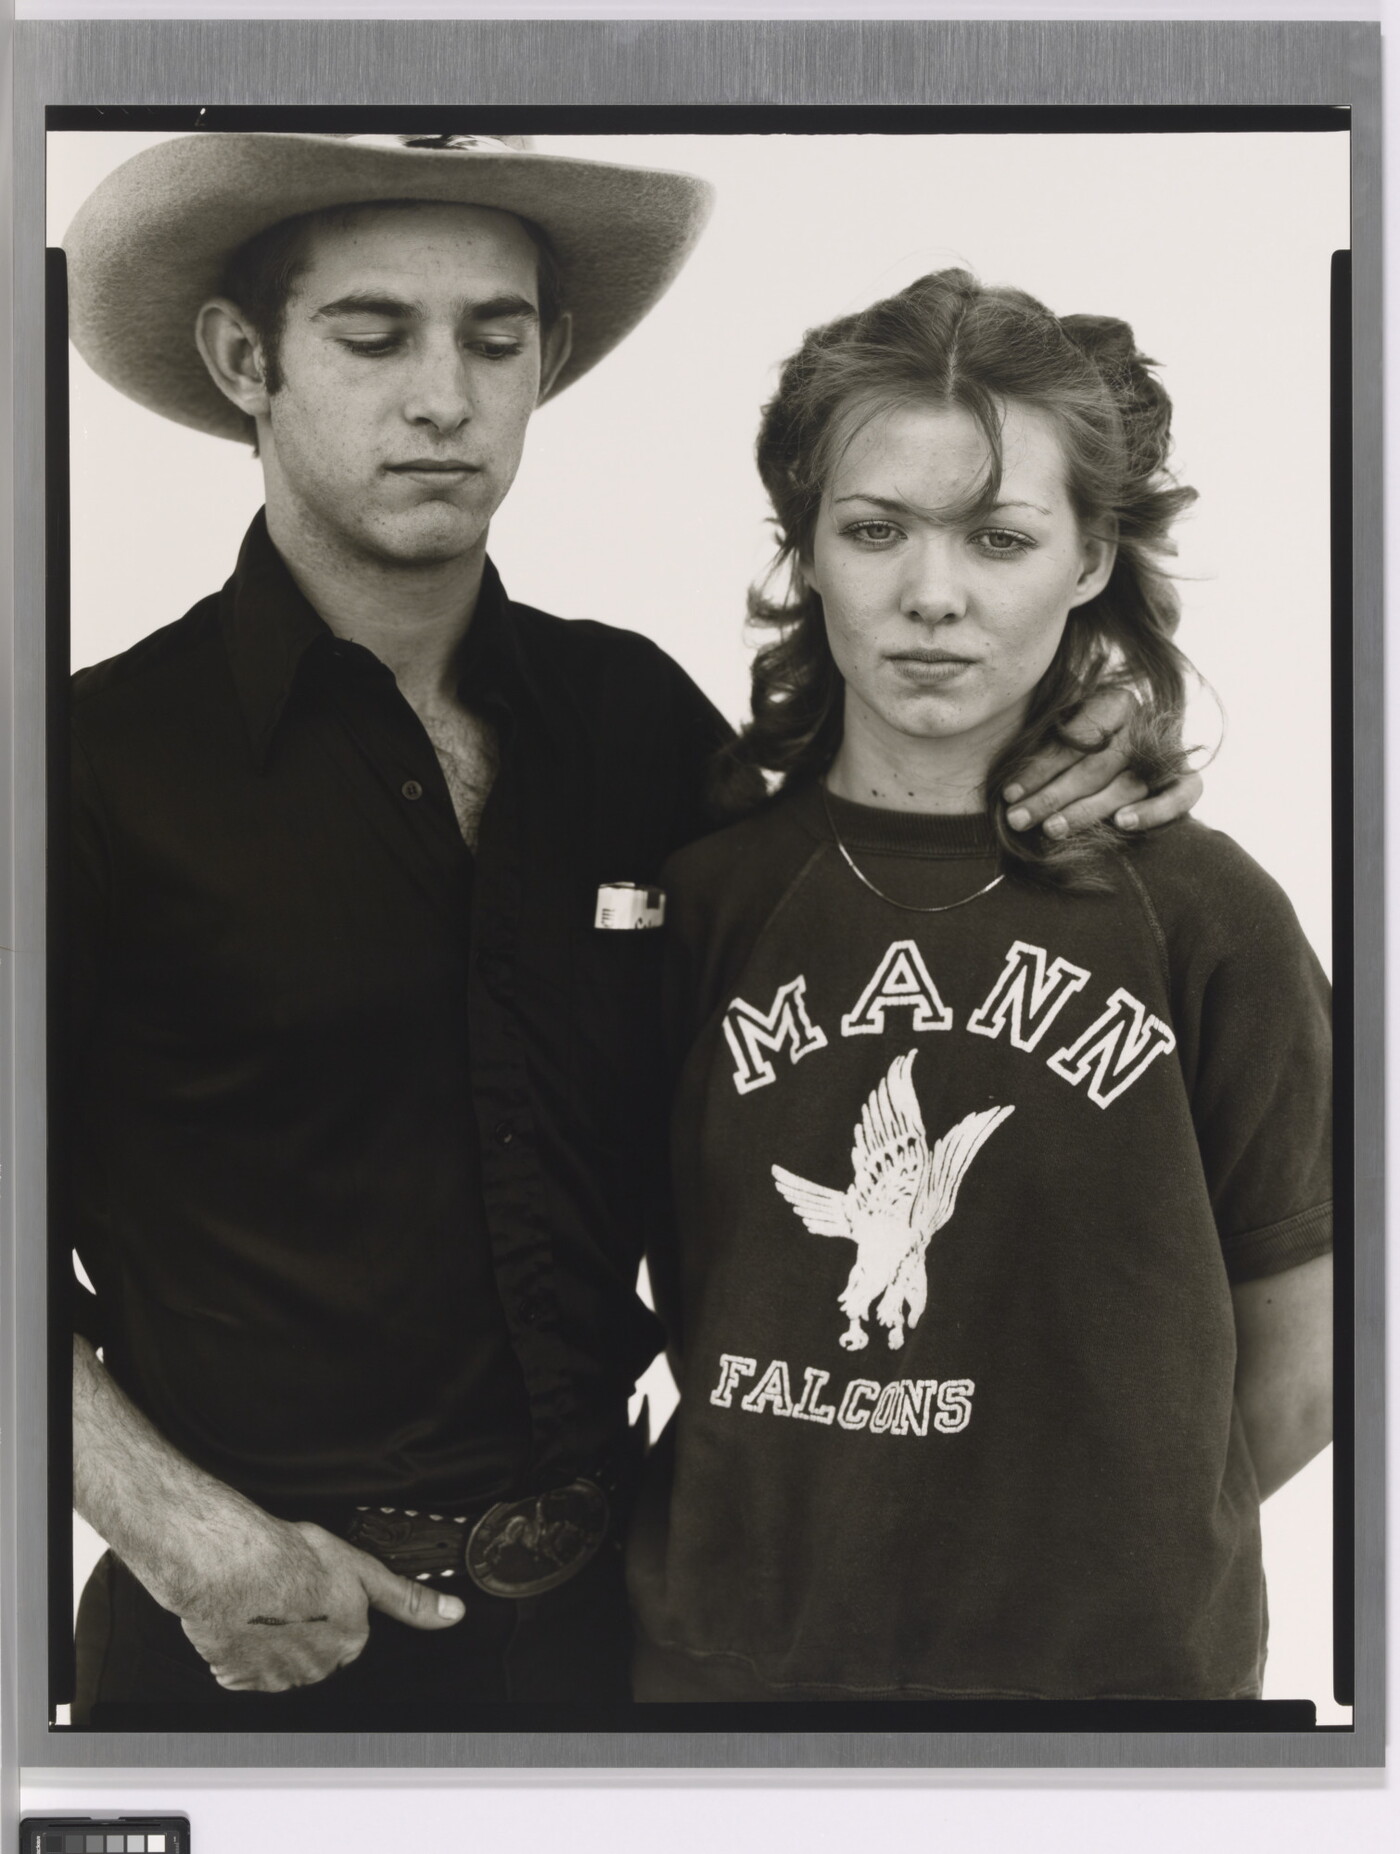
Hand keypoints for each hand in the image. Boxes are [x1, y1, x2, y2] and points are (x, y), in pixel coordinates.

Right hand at [174, 1514, 465, 1693]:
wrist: (232, 1565)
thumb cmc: (291, 1559)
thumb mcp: (363, 1569)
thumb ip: (407, 1598)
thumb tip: (452, 1614)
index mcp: (349, 1641)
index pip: (349, 1634)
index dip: (331, 1608)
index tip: (315, 1590)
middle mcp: (316, 1667)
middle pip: (316, 1652)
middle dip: (305, 1628)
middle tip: (289, 1595)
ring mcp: (274, 1676)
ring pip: (279, 1661)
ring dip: (272, 1640)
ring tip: (264, 1603)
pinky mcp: (237, 1676)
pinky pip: (241, 1667)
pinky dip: (240, 1648)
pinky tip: (242, 1618)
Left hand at [1002, 687, 1202, 838]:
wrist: (1143, 751)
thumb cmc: (1089, 748)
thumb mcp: (1068, 736)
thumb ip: (1047, 750)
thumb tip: (1010, 790)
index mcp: (1114, 703)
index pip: (1074, 739)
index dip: (1039, 768)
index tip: (1008, 794)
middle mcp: (1144, 723)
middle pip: (1096, 765)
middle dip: (1053, 796)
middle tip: (1019, 820)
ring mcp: (1170, 751)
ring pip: (1128, 784)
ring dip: (1088, 810)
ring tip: (1053, 830)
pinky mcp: (1188, 779)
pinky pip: (1181, 796)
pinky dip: (1154, 810)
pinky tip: (1122, 824)